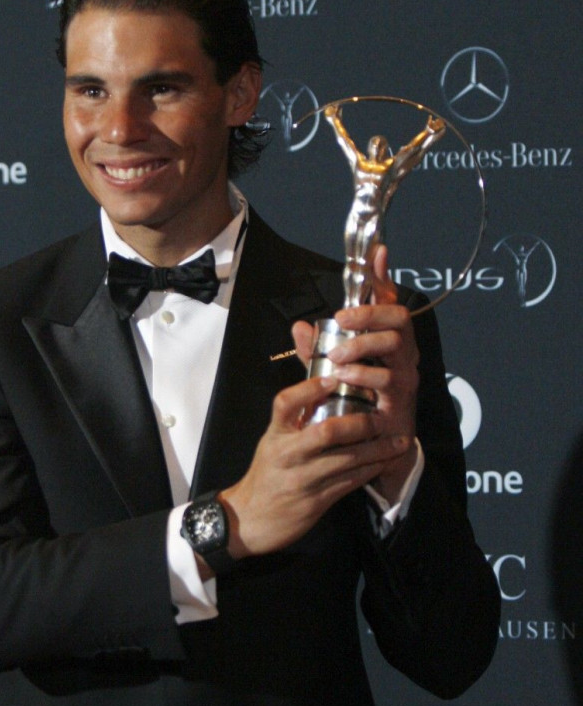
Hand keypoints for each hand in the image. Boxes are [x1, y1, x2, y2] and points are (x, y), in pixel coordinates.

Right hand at [218, 371, 411, 558]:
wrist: (250, 518)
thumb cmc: (266, 474)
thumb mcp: (272, 442)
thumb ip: (294, 420)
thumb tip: (324, 389)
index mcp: (275, 435)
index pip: (286, 403)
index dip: (309, 388)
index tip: (332, 379)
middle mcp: (288, 454)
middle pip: (328, 432)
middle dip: (362, 424)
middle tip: (382, 418)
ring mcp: (303, 479)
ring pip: (348, 459)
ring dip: (378, 450)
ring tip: (399, 441)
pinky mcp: (316, 501)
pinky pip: (351, 481)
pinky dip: (371, 469)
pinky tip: (385, 462)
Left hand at [291, 245, 418, 504]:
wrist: (375, 453)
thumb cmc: (355, 406)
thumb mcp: (333, 374)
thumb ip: (319, 349)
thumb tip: (299, 324)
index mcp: (386, 342)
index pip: (389, 301)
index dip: (383, 277)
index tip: (376, 252)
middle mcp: (402, 356)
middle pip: (400, 318)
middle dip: (370, 314)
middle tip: (342, 321)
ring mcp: (405, 379)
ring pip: (397, 346)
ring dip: (364, 346)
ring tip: (337, 357)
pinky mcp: (402, 404)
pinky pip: (389, 383)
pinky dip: (365, 377)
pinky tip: (344, 380)